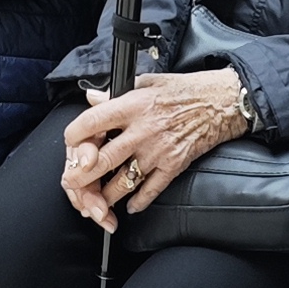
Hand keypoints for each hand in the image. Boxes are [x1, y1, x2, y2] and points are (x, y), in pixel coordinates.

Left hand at [62, 73, 250, 227]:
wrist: (220, 103)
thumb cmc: (184, 91)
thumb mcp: (147, 82)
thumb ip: (116, 92)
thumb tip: (93, 98)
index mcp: (133, 106)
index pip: (93, 121)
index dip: (75, 135)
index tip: (69, 143)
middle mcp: (143, 130)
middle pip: (104, 159)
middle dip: (82, 176)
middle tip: (70, 183)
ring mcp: (158, 151)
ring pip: (124, 181)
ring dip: (106, 195)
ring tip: (96, 200)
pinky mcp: (174, 165)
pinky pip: (151, 190)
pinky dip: (138, 201)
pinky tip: (129, 206)